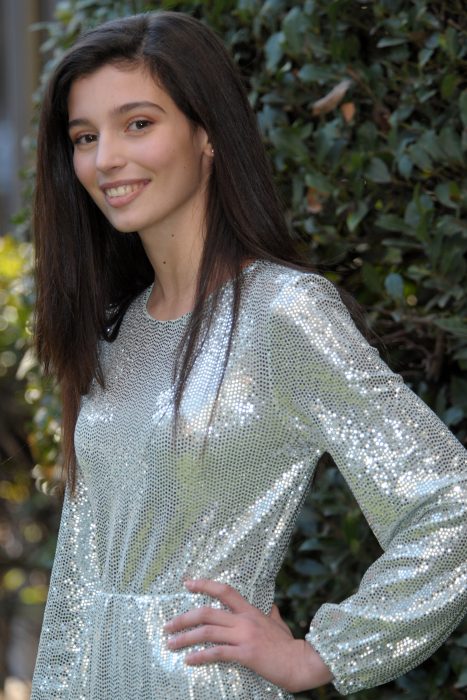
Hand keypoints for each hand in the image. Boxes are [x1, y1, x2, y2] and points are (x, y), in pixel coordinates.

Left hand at [164, 579, 332, 692]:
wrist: (302, 662)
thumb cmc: (289, 645)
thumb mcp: (278, 624)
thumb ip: (271, 614)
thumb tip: (271, 608)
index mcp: (250, 611)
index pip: (224, 590)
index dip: (204, 584)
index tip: (187, 583)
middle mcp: (244, 620)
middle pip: (207, 612)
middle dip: (183, 618)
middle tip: (167, 625)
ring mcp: (244, 636)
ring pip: (207, 632)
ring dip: (185, 637)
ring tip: (170, 644)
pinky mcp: (245, 654)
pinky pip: (217, 653)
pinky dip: (200, 656)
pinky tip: (189, 660)